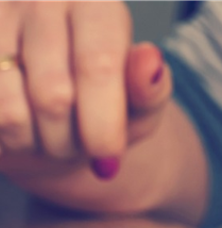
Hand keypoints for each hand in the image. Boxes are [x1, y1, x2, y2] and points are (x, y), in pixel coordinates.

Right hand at [0, 0, 170, 181]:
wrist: (58, 106)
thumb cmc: (107, 103)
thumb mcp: (141, 103)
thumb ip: (150, 90)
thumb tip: (150, 63)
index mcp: (96, 4)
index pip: (97, 66)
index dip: (102, 125)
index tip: (107, 160)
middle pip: (53, 96)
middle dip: (71, 142)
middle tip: (83, 147)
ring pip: (11, 110)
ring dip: (38, 144)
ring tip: (55, 136)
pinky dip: (12, 139)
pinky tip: (27, 126)